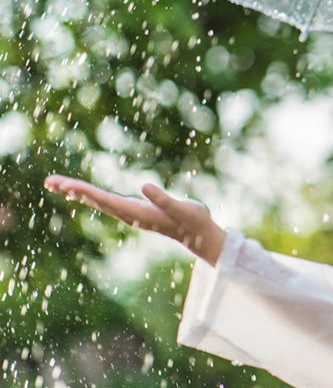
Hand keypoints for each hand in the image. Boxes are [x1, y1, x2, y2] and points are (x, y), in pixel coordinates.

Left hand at [43, 174, 225, 266]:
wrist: (199, 235)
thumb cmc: (193, 220)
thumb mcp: (182, 208)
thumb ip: (163, 198)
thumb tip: (144, 186)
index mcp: (137, 212)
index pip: (105, 200)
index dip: (85, 191)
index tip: (65, 185)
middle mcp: (128, 214)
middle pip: (94, 201)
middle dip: (72, 190)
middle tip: (49, 181)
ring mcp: (129, 213)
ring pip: (96, 201)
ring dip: (76, 192)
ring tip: (55, 185)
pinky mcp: (133, 211)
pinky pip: (104, 202)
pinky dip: (88, 195)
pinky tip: (79, 193)